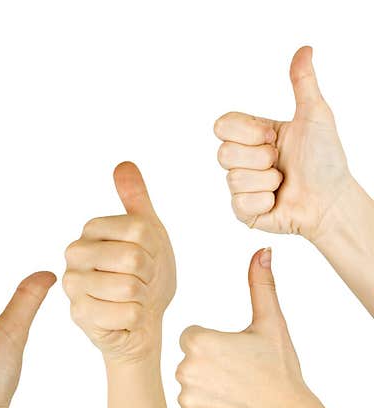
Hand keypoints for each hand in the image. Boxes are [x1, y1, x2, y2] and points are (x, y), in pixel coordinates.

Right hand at [63, 162, 174, 361]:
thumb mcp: (148, 233)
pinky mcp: (79, 315)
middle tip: (142, 282)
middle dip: (149, 274)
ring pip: (128, 287)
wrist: (143, 320)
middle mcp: (74, 255)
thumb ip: (135, 199)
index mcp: (90, 231)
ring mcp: (73, 286)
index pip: (138, 230)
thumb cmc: (146, 275)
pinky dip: (137, 318)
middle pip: (132, 257)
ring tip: (133, 298)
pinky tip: (126, 318)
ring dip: (142, 297)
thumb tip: (124, 165)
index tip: (147, 259)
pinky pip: (127, 313)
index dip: (154, 249)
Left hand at [176, 249, 311, 407]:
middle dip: (210, 367)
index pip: (192, 337)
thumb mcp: (271, 324)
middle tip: (240, 375)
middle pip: (189, 362)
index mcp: (197, 341)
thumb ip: (260, 286)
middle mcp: (184, 369)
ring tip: (237, 393)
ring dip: (208, 390)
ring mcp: (186, 399)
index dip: (215, 345)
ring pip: (191, 387)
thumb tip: (261, 253)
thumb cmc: (280, 370)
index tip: (235, 355)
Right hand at [214, 46, 355, 240]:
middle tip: (280, 162)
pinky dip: (265, 200)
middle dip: (259, 158)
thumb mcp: (315, 115)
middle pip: (223, 154)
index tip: (272, 136)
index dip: (247, 132)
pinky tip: (277, 200)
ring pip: (234, 179)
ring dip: (267, 181)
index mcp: (253, 135)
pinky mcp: (243, 211)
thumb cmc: (326, 160)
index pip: (223, 125)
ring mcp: (241, 186)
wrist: (331, 200)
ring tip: (283, 182)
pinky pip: (240, 203)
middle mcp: (243, 159)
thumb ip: (303, 83)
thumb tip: (305, 50)